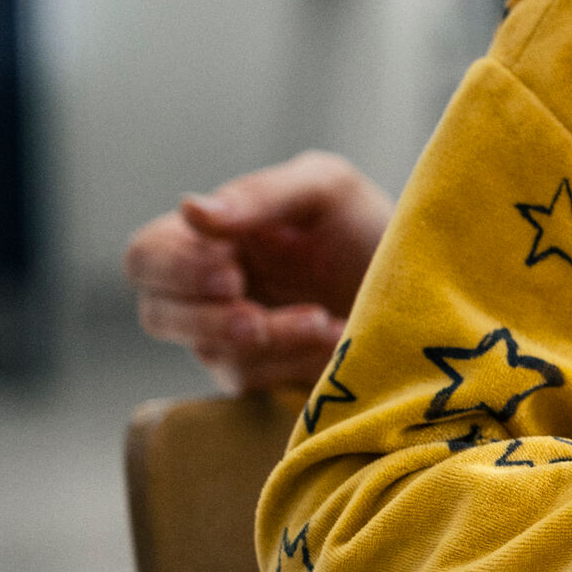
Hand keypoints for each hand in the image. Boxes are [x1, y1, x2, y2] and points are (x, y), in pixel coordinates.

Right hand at [124, 152, 390, 391]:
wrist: (425, 283)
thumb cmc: (365, 226)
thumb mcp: (325, 189)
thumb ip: (261, 194)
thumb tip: (190, 209)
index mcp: (211, 236)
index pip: (146, 256)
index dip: (174, 270)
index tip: (230, 274)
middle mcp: (209, 288)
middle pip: (157, 314)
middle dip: (207, 319)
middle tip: (257, 319)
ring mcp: (231, 336)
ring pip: (209, 352)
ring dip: (266, 340)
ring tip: (323, 322)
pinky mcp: (264, 375)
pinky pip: (253, 381)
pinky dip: (294, 361)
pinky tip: (336, 341)